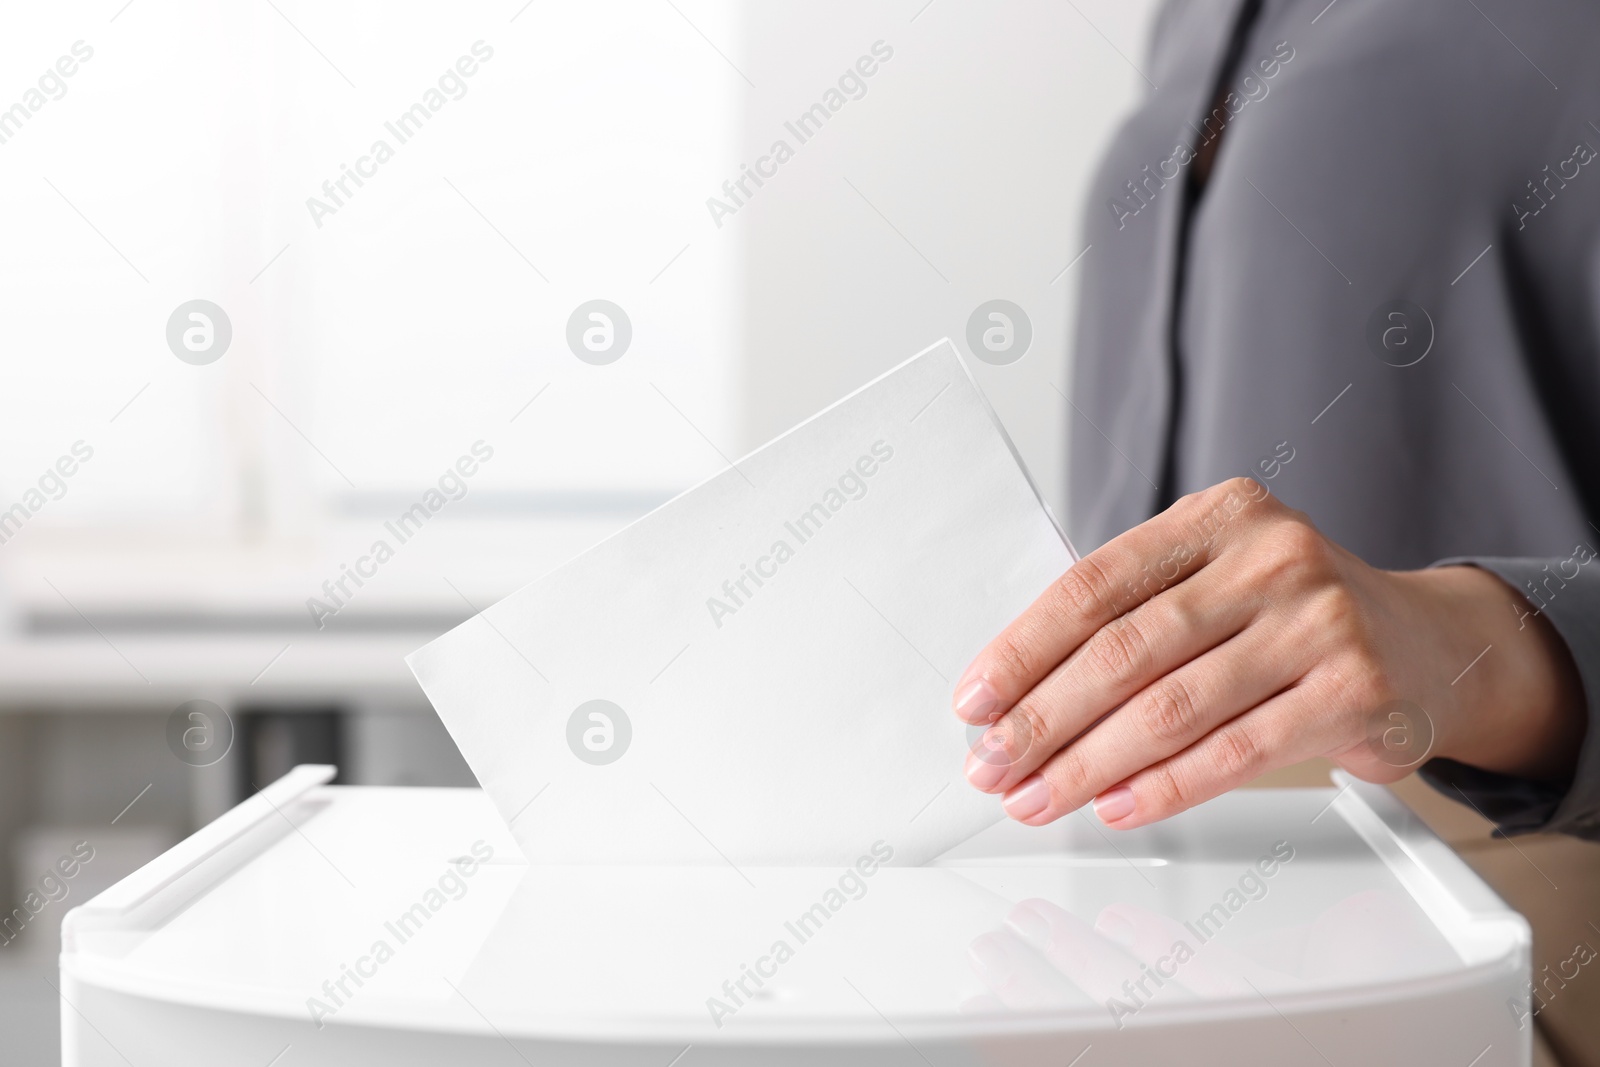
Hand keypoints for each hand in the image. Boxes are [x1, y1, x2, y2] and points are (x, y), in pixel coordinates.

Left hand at [952, 478, 1585, 828]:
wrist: (1430, 644)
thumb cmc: (1292, 617)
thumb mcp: (1218, 580)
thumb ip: (1133, 615)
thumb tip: (1014, 695)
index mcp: (1218, 516)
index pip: (1092, 585)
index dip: (1022, 649)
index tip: (973, 701)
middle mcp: (1270, 557)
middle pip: (1123, 649)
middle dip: (1042, 719)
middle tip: (991, 765)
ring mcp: (1319, 621)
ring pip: (1171, 707)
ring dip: (1088, 764)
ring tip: (1037, 798)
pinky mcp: (1355, 690)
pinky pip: (1235, 751)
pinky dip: (1164, 787)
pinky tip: (1114, 807)